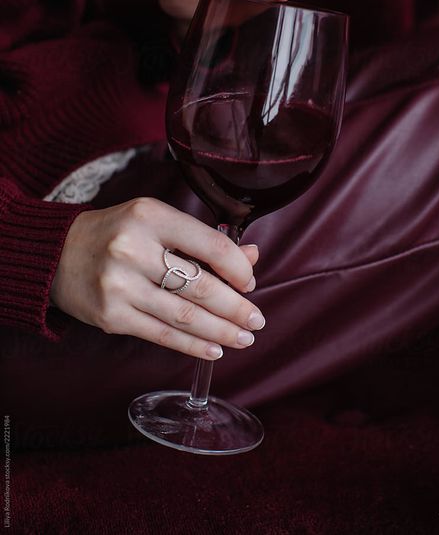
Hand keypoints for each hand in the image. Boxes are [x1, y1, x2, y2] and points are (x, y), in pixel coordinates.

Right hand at [50, 198, 263, 359]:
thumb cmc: (116, 234)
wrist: (55, 254)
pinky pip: (162, 334)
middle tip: (256, 320)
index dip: (239, 269)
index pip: (210, 246)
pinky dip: (192, 345)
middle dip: (236, 308)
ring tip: (243, 338)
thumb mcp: (157, 222)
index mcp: (150, 216)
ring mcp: (119, 285)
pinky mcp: (110, 316)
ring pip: (184, 316)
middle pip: (200, 286)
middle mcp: (133, 249)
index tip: (250, 283)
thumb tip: (251, 258)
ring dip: (221, 331)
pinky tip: (214, 348)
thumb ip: (202, 239)